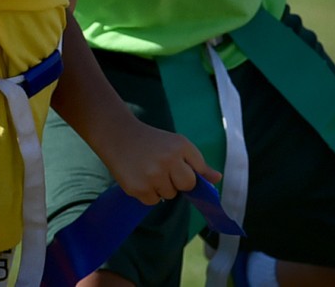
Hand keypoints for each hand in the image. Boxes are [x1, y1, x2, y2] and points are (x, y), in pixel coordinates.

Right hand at [103, 120, 221, 205]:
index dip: (185, 174)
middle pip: (184, 187)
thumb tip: (218, 178)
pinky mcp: (137, 188)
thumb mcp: (176, 144)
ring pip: (168, 195)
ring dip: (160, 187)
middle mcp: (168, 161)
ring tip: (146, 170)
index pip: (195, 176)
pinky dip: (146, 193)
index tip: (174, 167)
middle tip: (159, 168)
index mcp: (180, 147)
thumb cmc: (150, 140)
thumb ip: (198, 163)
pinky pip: (152, 201)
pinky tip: (138, 177)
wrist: (116, 134)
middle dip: (175, 182)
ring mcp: (152, 176)